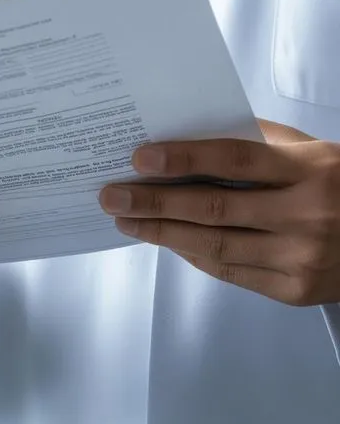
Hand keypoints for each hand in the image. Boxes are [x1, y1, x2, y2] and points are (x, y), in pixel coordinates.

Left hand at [99, 120, 339, 305]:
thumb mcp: (311, 151)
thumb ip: (258, 143)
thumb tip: (189, 132)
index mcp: (309, 170)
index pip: (235, 160)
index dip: (184, 158)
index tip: (140, 158)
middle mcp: (305, 215)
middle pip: (215, 208)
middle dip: (155, 202)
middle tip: (113, 195)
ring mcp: (300, 258)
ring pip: (215, 246)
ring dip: (163, 233)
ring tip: (126, 221)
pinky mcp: (294, 291)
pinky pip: (231, 272)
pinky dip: (194, 255)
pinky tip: (166, 241)